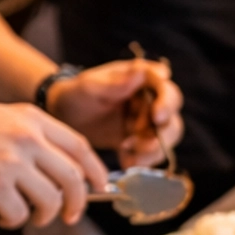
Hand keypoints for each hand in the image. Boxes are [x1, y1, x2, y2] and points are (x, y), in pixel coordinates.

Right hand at [0, 103, 106, 228]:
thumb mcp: (0, 119)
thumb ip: (32, 137)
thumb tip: (63, 169)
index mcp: (31, 119)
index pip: (80, 147)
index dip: (95, 171)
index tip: (98, 186)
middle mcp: (27, 138)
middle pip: (73, 178)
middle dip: (77, 203)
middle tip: (69, 215)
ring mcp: (11, 163)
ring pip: (49, 201)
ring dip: (42, 216)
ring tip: (25, 214)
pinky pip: (18, 215)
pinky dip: (11, 220)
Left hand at [47, 59, 183, 165]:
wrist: (64, 116)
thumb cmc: (76, 93)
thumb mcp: (90, 86)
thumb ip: (115, 82)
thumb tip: (141, 72)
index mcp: (141, 80)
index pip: (164, 88)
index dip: (166, 102)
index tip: (157, 116)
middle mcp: (150, 101)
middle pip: (171, 117)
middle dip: (161, 133)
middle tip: (140, 143)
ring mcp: (147, 123)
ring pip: (165, 138)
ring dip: (153, 149)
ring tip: (129, 155)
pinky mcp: (140, 141)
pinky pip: (152, 154)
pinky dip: (143, 161)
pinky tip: (125, 162)